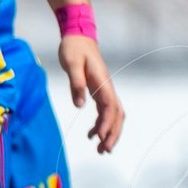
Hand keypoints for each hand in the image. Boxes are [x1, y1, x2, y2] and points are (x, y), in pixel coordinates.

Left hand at [58, 34, 123, 151]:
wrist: (79, 36)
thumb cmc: (74, 48)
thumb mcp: (71, 63)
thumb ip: (76, 84)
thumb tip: (79, 105)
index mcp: (102, 82)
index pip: (109, 106)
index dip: (106, 123)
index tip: (100, 136)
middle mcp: (108, 88)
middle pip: (117, 115)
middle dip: (112, 134)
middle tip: (104, 150)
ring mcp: (106, 90)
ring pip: (114, 115)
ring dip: (110, 132)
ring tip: (101, 149)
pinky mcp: (100, 91)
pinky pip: (106, 112)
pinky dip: (102, 125)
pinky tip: (92, 134)